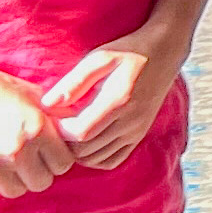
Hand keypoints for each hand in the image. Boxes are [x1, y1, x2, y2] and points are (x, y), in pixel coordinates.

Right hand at [0, 63, 76, 196]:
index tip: (50, 149)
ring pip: (17, 190)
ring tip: (10, 161)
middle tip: (31, 157)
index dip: (59, 157)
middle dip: (40, 171)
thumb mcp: (31, 95)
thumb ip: (56, 117)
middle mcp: (16, 149)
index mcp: (36, 129)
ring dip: (17, 179)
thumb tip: (83, 130)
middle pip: (43, 182)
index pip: (64, 164)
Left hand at [42, 27, 189, 171]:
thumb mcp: (99, 58)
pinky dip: (94, 158)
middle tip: (58, 123)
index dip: (59, 130)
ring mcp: (136, 131)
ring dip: (76, 150)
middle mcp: (130, 121)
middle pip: (85, 150)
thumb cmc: (127, 51)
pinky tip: (86, 141)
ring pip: (96, 159)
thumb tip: (47, 104)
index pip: (80, 132)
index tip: (53, 115)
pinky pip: (112, 161)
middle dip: (64, 141)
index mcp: (118, 101)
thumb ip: (74, 82)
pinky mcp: (138, 136)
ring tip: (70, 130)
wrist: (164, 53)